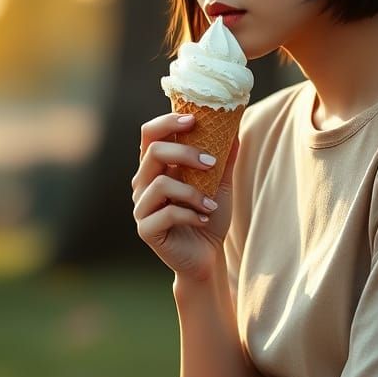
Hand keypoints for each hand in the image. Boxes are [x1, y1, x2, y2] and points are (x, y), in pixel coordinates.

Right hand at [132, 111, 238, 279]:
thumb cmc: (209, 216)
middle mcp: (143, 183)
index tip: (194, 119)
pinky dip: (191, 214)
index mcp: (156, 167)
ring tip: (211, 204)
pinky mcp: (146, 229)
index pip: (150, 134)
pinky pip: (167, 213)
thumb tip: (236, 127)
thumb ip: (224, 158)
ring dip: (192, 191)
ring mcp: (141, 207)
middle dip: (185, 153)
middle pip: (153, 152)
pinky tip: (204, 218)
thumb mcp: (220, 184)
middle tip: (212, 163)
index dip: (167, 122)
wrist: (207, 256)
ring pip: (160, 183)